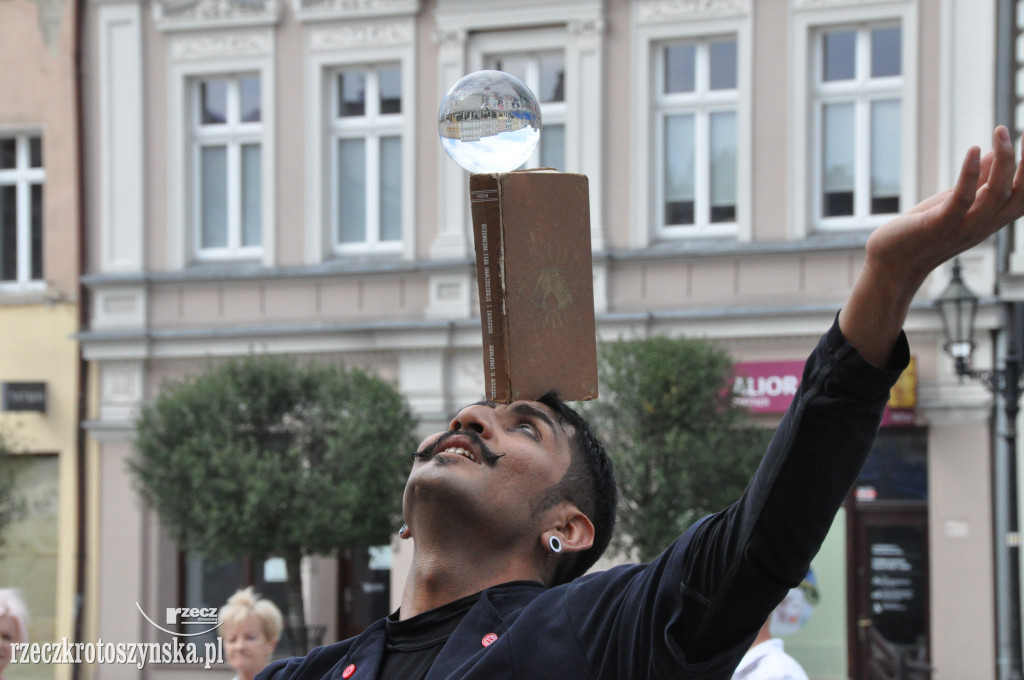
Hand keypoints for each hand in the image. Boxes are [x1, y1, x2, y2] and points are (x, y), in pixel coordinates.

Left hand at [864, 126, 1023, 295]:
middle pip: (1021, 196)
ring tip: (1000, 132)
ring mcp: (962, 227)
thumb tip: (994, 154)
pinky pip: (962, 200)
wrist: (892, 262)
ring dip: (1003, 161)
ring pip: (997, 194)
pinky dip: (970, 174)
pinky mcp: (939, 226)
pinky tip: (973, 150)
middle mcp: (982, 226)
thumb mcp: (954, 203)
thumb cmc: (922, 231)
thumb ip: (977, 182)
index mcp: (989, 220)